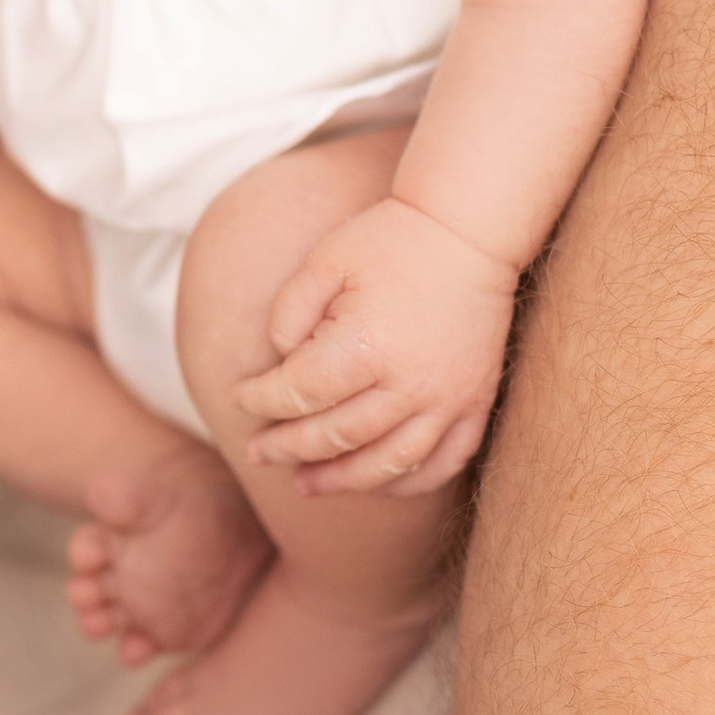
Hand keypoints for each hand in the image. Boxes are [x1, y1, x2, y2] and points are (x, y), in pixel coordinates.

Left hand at [232, 195, 518, 495]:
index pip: (299, 393)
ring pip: (388, 464)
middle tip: (258, 452)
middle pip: (337, 436)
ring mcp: (448, 399)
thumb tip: (280, 369)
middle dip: (288, 448)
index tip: (239, 396)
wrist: (467, 230)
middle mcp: (409, 383)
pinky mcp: (475, 402)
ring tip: (305, 484)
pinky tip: (376, 484)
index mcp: (366, 345)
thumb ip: (287, 317)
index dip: (260, 399)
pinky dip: (408, 482)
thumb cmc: (388, 242)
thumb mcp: (322, 264)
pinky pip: (443, 463)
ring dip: (342, 480)